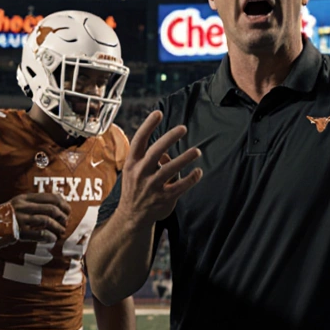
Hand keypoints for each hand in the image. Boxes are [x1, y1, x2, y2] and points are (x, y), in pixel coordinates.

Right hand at [9, 192, 70, 243]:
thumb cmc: (2, 217)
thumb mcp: (16, 205)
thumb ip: (31, 204)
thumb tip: (54, 207)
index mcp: (24, 198)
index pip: (50, 197)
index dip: (63, 204)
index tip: (68, 211)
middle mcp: (23, 206)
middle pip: (52, 208)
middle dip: (63, 216)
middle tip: (65, 222)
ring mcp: (21, 219)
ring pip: (47, 220)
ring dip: (58, 227)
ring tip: (61, 231)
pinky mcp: (19, 232)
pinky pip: (40, 234)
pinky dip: (50, 237)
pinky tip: (52, 239)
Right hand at [117, 111, 202, 225]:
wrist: (131, 216)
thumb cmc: (136, 187)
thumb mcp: (135, 171)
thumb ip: (150, 159)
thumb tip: (168, 153)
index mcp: (132, 163)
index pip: (139, 140)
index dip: (148, 125)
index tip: (158, 113)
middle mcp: (141, 173)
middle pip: (156, 151)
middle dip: (170, 138)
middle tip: (183, 128)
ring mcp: (152, 186)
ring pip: (171, 169)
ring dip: (185, 158)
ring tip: (197, 151)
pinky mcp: (163, 198)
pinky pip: (180, 186)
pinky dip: (191, 178)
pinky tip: (198, 172)